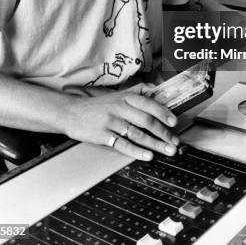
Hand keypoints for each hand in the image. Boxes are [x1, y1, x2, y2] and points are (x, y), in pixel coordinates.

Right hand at [64, 82, 178, 160]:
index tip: (175, 122)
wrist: (71, 112)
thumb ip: (137, 91)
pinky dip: (136, 151)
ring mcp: (110, 122)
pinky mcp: (102, 136)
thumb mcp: (117, 94)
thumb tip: (157, 90)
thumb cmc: (97, 106)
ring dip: (155, 144)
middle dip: (163, 132)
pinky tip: (147, 156)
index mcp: (125, 97)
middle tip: (174, 142)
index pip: (149, 104)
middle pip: (146, 120)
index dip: (164, 113)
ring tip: (166, 151)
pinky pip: (122, 145)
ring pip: (137, 134)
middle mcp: (119, 108)